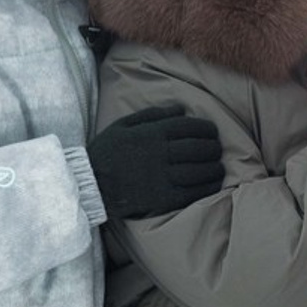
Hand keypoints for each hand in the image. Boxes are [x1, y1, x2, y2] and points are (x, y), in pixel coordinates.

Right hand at [88, 105, 223, 219]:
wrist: (87, 184)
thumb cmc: (106, 152)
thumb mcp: (124, 125)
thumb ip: (153, 114)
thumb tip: (182, 108)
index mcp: (152, 133)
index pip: (190, 127)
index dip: (207, 129)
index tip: (212, 132)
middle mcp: (160, 153)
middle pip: (199, 148)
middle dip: (214, 148)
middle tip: (217, 149)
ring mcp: (162, 176)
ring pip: (200, 170)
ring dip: (215, 167)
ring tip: (219, 167)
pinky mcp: (162, 198)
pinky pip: (192, 192)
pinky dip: (208, 187)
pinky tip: (213, 184)